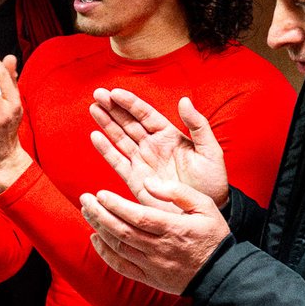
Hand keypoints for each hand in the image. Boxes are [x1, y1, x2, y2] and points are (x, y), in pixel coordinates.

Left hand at [80, 179, 228, 294]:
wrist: (221, 274)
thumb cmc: (212, 235)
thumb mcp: (205, 207)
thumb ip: (178, 192)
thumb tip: (148, 183)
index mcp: (175, 229)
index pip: (139, 217)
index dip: (116, 206)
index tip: (100, 194)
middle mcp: (161, 248)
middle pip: (122, 231)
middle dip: (99, 214)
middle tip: (85, 199)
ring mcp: (153, 265)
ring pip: (119, 246)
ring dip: (99, 228)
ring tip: (87, 211)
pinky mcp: (148, 277)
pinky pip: (121, 266)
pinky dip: (104, 253)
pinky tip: (95, 238)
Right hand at [91, 88, 230, 207]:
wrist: (203, 213)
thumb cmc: (211, 182)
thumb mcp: (210, 151)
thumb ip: (198, 125)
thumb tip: (184, 100)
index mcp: (169, 135)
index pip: (146, 114)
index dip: (130, 103)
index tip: (115, 93)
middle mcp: (152, 146)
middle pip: (128, 122)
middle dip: (112, 108)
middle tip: (97, 94)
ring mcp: (142, 161)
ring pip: (119, 138)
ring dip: (106, 123)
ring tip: (93, 108)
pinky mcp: (135, 179)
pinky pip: (117, 161)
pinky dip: (106, 149)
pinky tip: (95, 137)